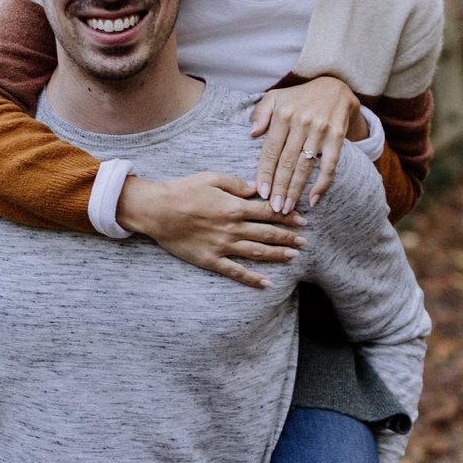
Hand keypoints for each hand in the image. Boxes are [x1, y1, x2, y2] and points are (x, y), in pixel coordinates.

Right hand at [117, 172, 302, 290]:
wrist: (157, 210)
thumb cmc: (183, 190)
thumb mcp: (211, 178)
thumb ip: (236, 184)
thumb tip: (256, 189)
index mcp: (234, 206)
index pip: (269, 212)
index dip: (288, 216)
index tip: (302, 219)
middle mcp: (232, 228)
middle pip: (268, 233)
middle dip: (288, 237)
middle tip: (305, 241)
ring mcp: (223, 246)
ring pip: (257, 252)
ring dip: (278, 255)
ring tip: (294, 256)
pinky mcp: (211, 259)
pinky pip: (235, 272)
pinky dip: (252, 279)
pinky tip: (267, 284)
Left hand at [249, 74, 361, 213]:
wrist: (336, 87)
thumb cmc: (300, 97)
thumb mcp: (276, 97)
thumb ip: (261, 113)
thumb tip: (252, 133)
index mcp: (284, 115)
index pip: (271, 150)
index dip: (265, 173)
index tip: (260, 192)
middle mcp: (302, 123)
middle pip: (287, 162)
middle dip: (279, 188)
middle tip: (273, 209)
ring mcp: (321, 131)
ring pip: (305, 166)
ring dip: (296, 190)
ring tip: (287, 208)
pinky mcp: (337, 137)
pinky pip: (330, 165)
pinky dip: (322, 184)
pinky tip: (313, 199)